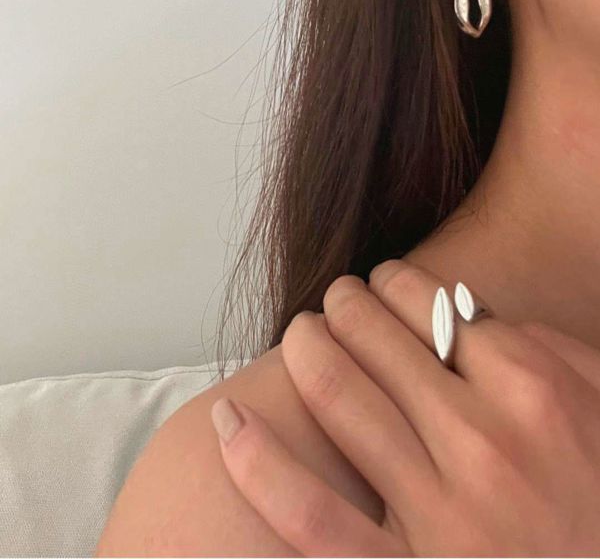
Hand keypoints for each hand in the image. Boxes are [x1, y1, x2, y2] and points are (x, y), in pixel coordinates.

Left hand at [210, 259, 599, 556]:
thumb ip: (551, 352)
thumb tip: (478, 317)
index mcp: (532, 392)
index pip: (434, 304)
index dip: (397, 282)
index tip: (385, 282)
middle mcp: (481, 441)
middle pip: (377, 338)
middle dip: (346, 304)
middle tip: (337, 299)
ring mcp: (439, 513)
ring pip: (338, 397)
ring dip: (307, 347)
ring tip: (303, 332)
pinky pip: (313, 518)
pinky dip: (260, 467)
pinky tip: (228, 422)